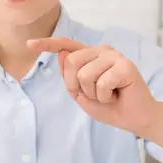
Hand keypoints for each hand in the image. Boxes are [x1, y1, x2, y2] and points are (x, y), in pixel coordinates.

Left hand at [27, 37, 162, 137]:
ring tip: (107, 95)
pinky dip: (105, 97)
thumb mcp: (81, 95)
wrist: (134, 119)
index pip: (65, 45)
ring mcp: (115, 56)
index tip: (29, 44)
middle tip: (94, 94)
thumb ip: (70, 77)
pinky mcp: (126, 66)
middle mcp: (102, 50)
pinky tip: (116, 95)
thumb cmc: (110, 106)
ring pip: (85, 75)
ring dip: (93, 93)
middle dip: (76, 85)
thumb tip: (62, 53)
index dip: (47, 44)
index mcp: (90, 56)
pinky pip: (101, 83)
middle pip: (71, 62)